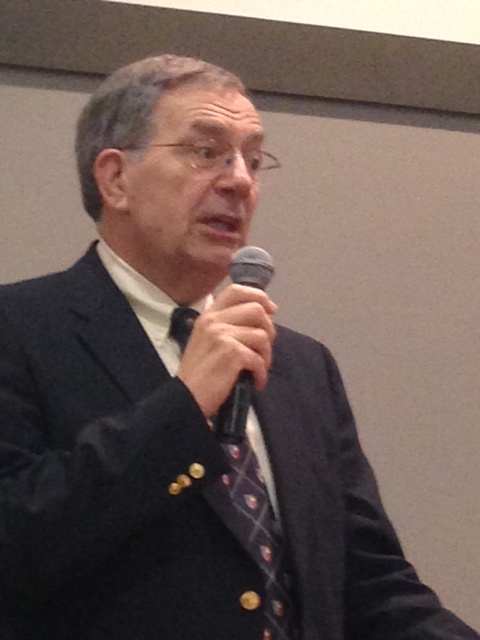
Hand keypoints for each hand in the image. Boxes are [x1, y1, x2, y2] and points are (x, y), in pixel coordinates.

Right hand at [176, 284, 276, 417]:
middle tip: (264, 350)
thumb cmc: (199, 373)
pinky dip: (262, 373)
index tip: (271, 310)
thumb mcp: (206, 340)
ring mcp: (222, 335)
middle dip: (269, 330)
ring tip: (258, 369)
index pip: (237, 290)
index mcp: (208, 315)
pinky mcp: (231, 353)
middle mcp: (214, 320)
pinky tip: (256, 382)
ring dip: (266, 356)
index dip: (259, 296)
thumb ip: (226, 325)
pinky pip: (259, 358)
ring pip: (262, 335)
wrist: (186, 398)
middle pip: (257, 309)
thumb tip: (258, 316)